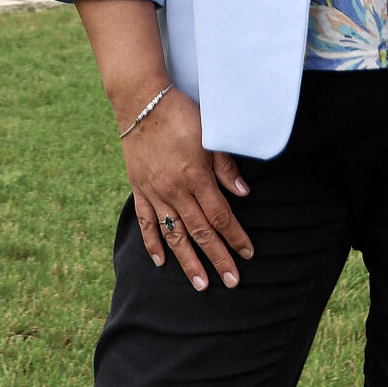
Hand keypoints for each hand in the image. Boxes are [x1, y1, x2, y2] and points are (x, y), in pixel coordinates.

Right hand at [121, 87, 254, 290]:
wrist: (141, 102)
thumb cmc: (180, 114)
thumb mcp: (209, 135)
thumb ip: (225, 166)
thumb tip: (242, 193)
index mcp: (195, 177)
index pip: (220, 215)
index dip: (235, 236)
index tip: (248, 253)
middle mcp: (175, 190)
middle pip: (201, 232)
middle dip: (218, 258)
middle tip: (232, 281)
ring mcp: (155, 192)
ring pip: (174, 234)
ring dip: (188, 261)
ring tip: (200, 284)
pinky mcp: (139, 189)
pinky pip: (146, 222)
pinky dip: (152, 243)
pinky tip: (160, 261)